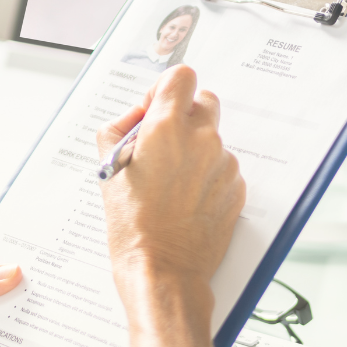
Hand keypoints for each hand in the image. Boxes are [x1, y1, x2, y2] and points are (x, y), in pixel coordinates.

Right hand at [97, 65, 243, 295]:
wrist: (163, 270)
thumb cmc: (133, 226)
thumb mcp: (109, 169)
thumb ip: (119, 127)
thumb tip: (137, 115)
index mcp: (166, 128)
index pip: (181, 76)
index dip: (166, 89)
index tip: (155, 109)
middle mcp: (201, 139)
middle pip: (204, 100)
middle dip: (185, 115)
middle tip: (164, 144)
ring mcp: (224, 163)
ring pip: (213, 137)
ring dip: (196, 149)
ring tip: (172, 183)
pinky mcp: (237, 186)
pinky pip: (223, 166)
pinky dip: (208, 175)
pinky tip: (188, 199)